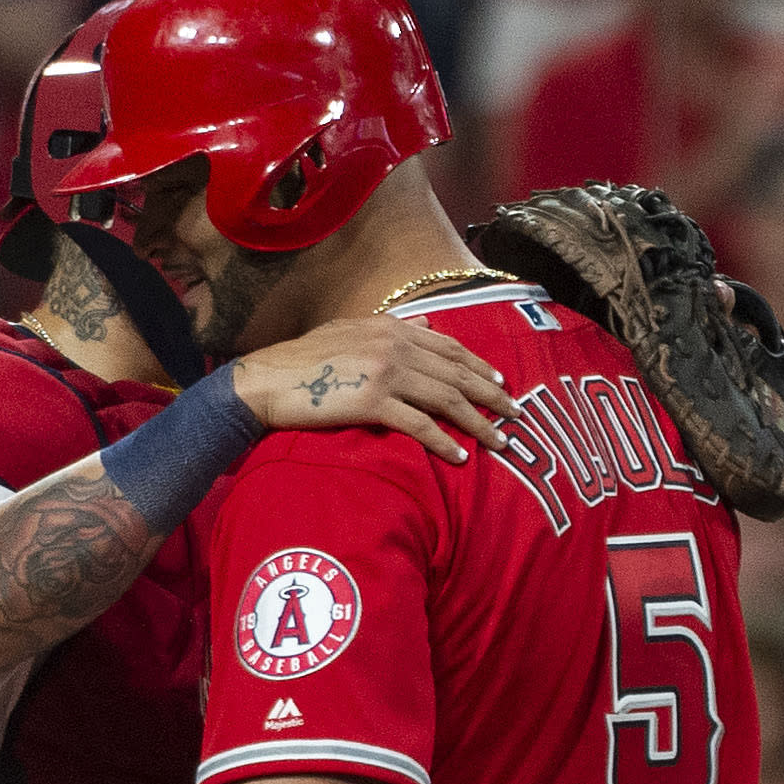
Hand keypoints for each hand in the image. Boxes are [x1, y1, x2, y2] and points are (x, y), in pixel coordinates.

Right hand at [232, 316, 518, 464]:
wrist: (266, 379)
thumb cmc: (302, 361)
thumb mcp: (349, 330)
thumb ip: (390, 327)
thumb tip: (426, 325)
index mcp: (391, 327)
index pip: (448, 347)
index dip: (478, 365)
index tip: (501, 382)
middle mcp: (394, 345)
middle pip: (456, 373)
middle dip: (491, 394)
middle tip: (517, 414)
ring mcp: (385, 373)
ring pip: (446, 400)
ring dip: (478, 423)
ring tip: (500, 441)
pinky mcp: (372, 402)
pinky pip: (419, 426)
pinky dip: (443, 443)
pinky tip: (460, 458)